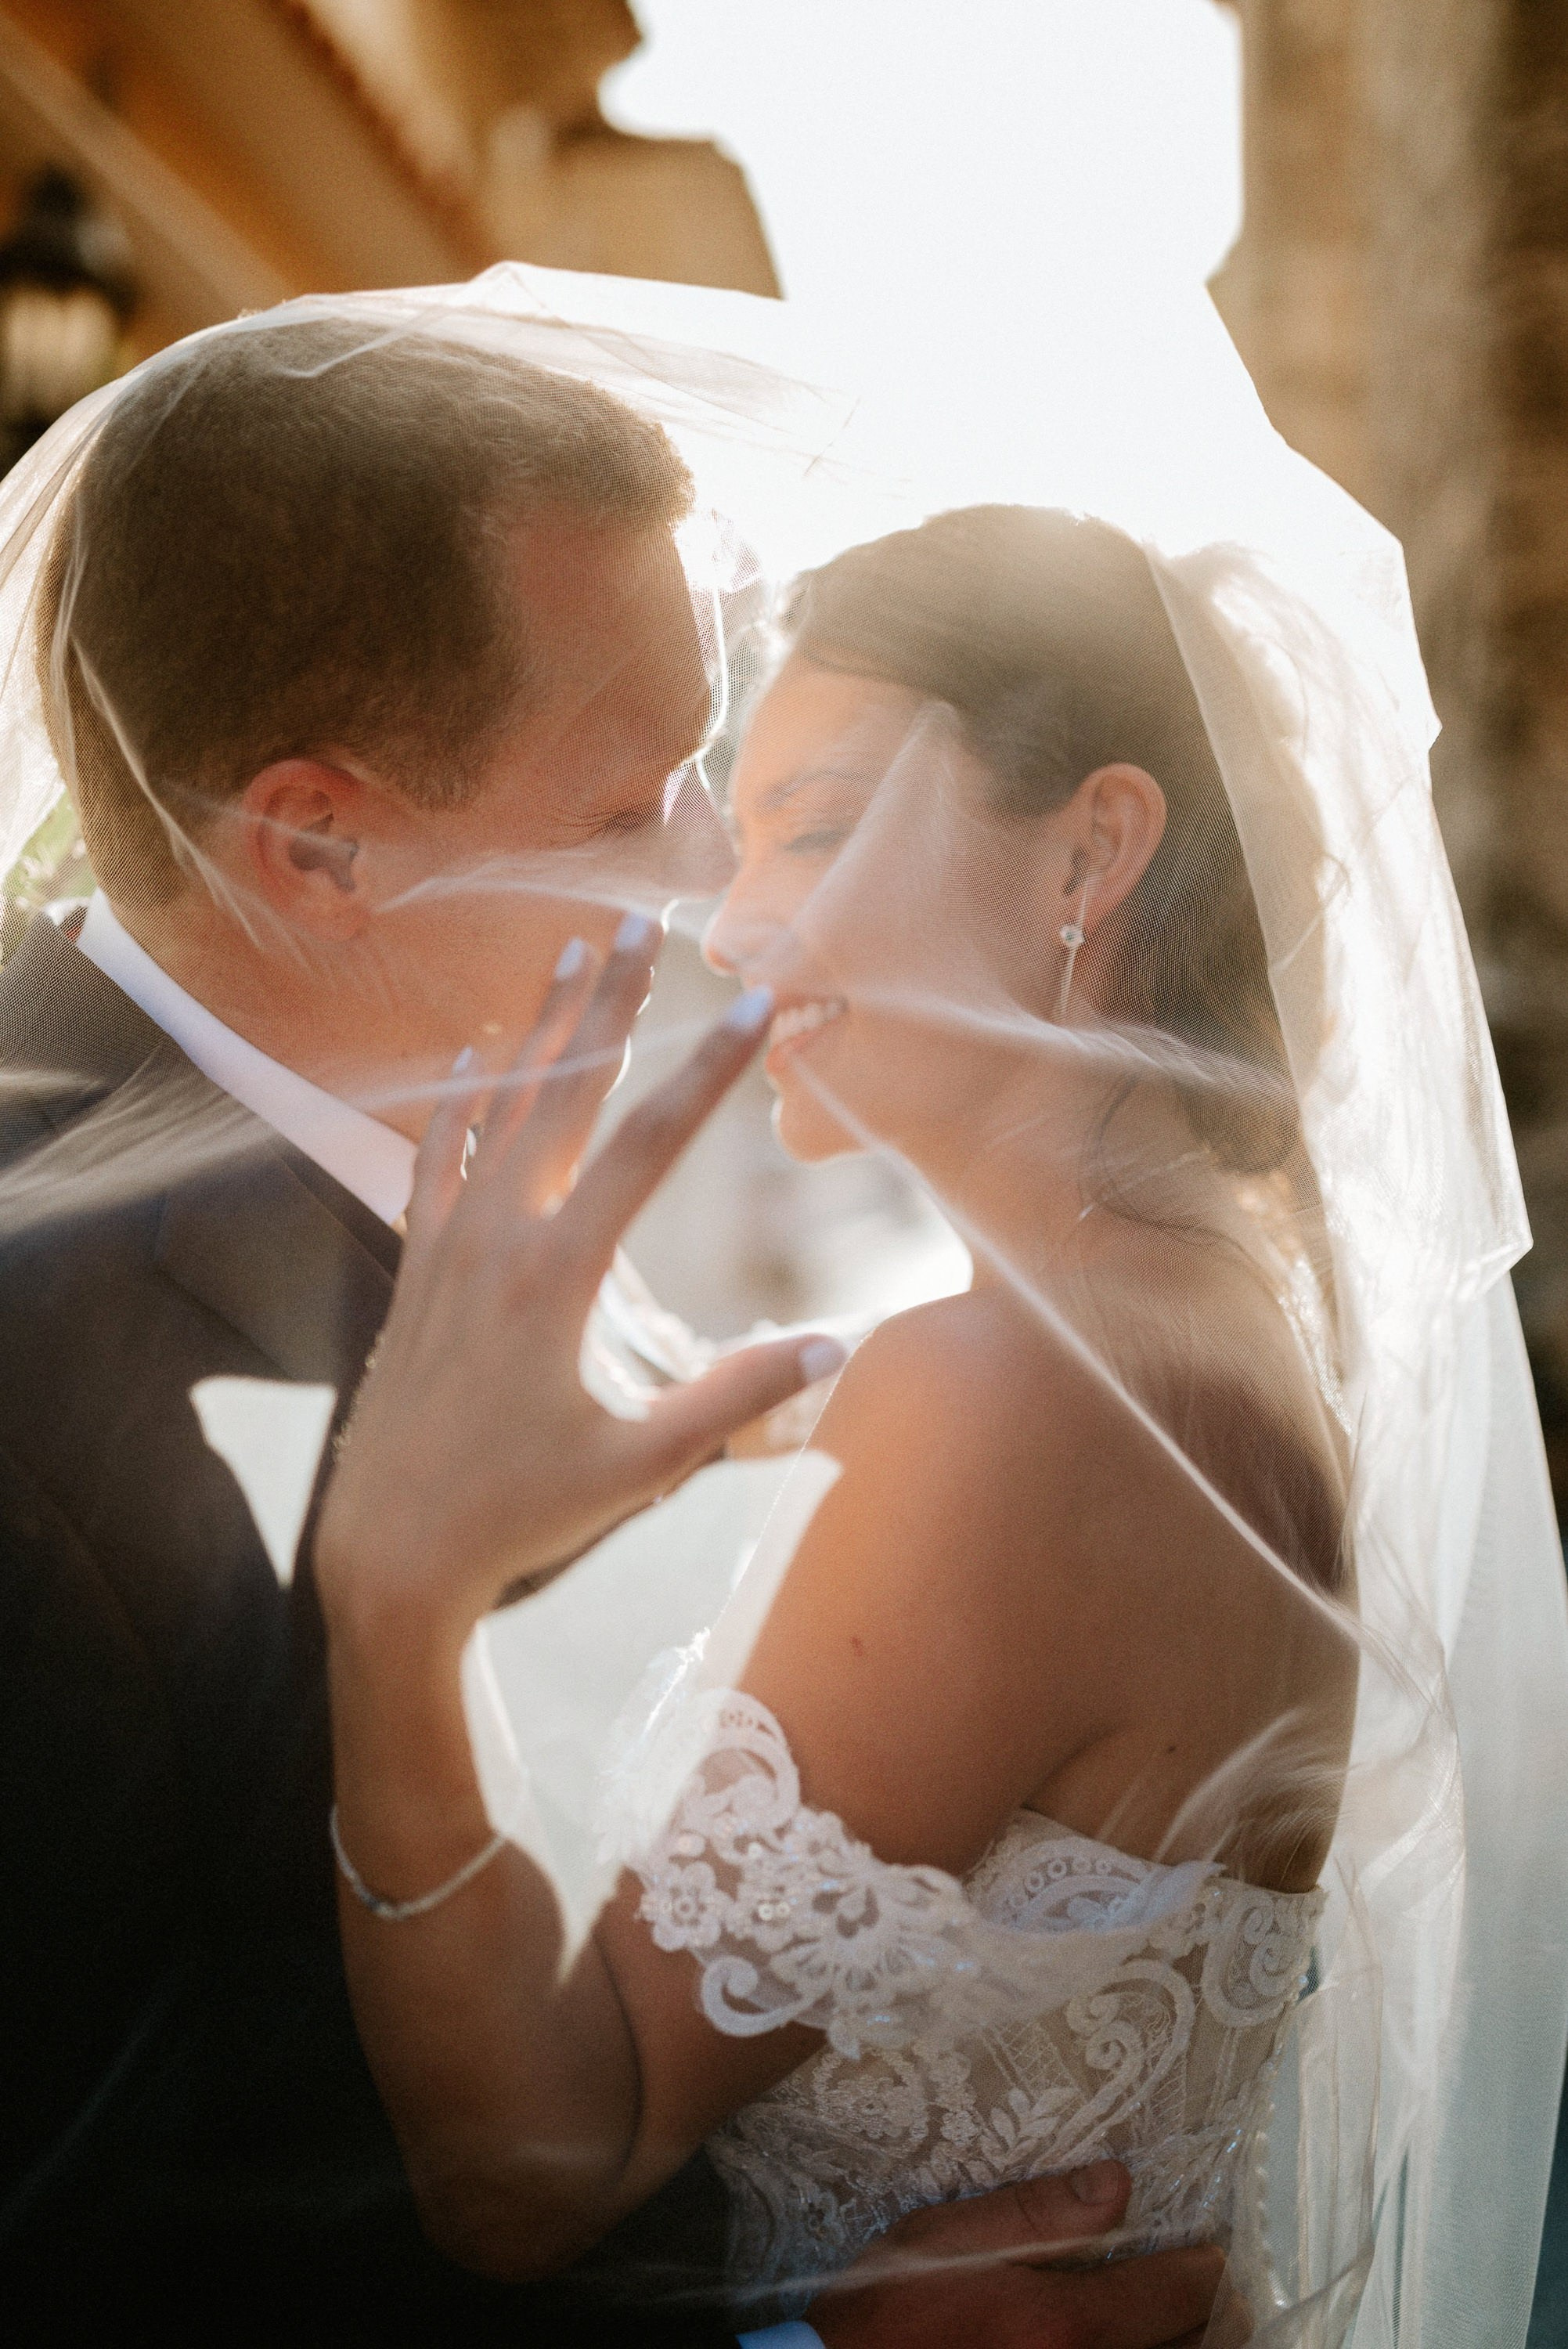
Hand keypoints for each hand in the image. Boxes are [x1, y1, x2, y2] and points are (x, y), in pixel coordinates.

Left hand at [316, 921, 840, 1643]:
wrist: (391, 1551)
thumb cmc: (518, 1513)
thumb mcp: (639, 1465)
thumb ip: (734, 1400)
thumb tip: (831, 1348)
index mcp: (557, 1274)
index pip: (647, 1145)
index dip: (706, 1068)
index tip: (751, 1001)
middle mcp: (497, 1238)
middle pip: (565, 1093)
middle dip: (608, 1003)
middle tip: (638, 919)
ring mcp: (447, 1247)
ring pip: (498, 1109)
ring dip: (538, 1029)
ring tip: (567, 951)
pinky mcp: (418, 1269)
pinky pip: (436, 1157)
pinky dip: (457, 1100)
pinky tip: (469, 1055)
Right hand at [809, 2163, 1248, 2348]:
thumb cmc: (890, 2309)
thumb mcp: (951, 2238)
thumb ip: (1040, 2214)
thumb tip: (1120, 2184)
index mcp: (1062, 2325)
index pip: (1180, 2296)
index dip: (1203, 2265)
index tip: (1204, 2245)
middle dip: (1211, 2314)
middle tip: (1205, 2283)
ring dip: (1189, 2346)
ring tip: (1188, 2320)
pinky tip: (1142, 2344)